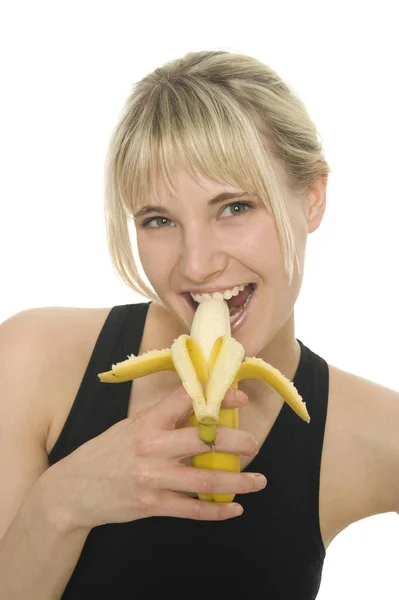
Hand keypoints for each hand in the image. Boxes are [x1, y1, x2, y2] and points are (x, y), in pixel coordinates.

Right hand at [43, 386, 265, 528]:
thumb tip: (200, 409)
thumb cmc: (105, 453)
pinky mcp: (152, 505)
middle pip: (204, 440)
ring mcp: (153, 478)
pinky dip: (218, 511)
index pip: (186, 399)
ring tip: (258, 480)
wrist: (72, 490)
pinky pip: (192, 510)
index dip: (217, 395)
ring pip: (205, 480)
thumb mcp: (131, 426)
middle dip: (237, 441)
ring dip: (238, 481)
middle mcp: (152, 447)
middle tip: (253, 444)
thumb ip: (163, 419)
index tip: (240, 395)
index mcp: (147, 422)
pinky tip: (235, 508)